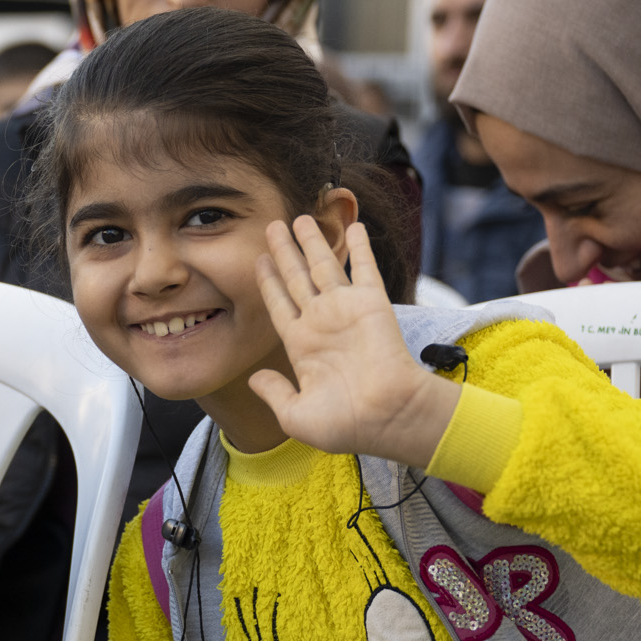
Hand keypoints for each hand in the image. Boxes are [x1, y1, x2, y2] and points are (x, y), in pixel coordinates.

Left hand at [249, 217, 459, 468]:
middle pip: (296, 277)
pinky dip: (360, 247)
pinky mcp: (372, 304)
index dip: (268, 281)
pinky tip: (353, 227)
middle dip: (283, 252)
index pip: (279, 304)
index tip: (257, 259)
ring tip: (299, 217)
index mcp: (301, 346)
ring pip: (323, 266)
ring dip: (312, 241)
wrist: (387, 417)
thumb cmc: (346, 424)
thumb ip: (273, 393)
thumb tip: (253, 378)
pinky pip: (364, 268)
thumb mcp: (295, 416)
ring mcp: (346, 311)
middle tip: (272, 227)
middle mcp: (322, 323)